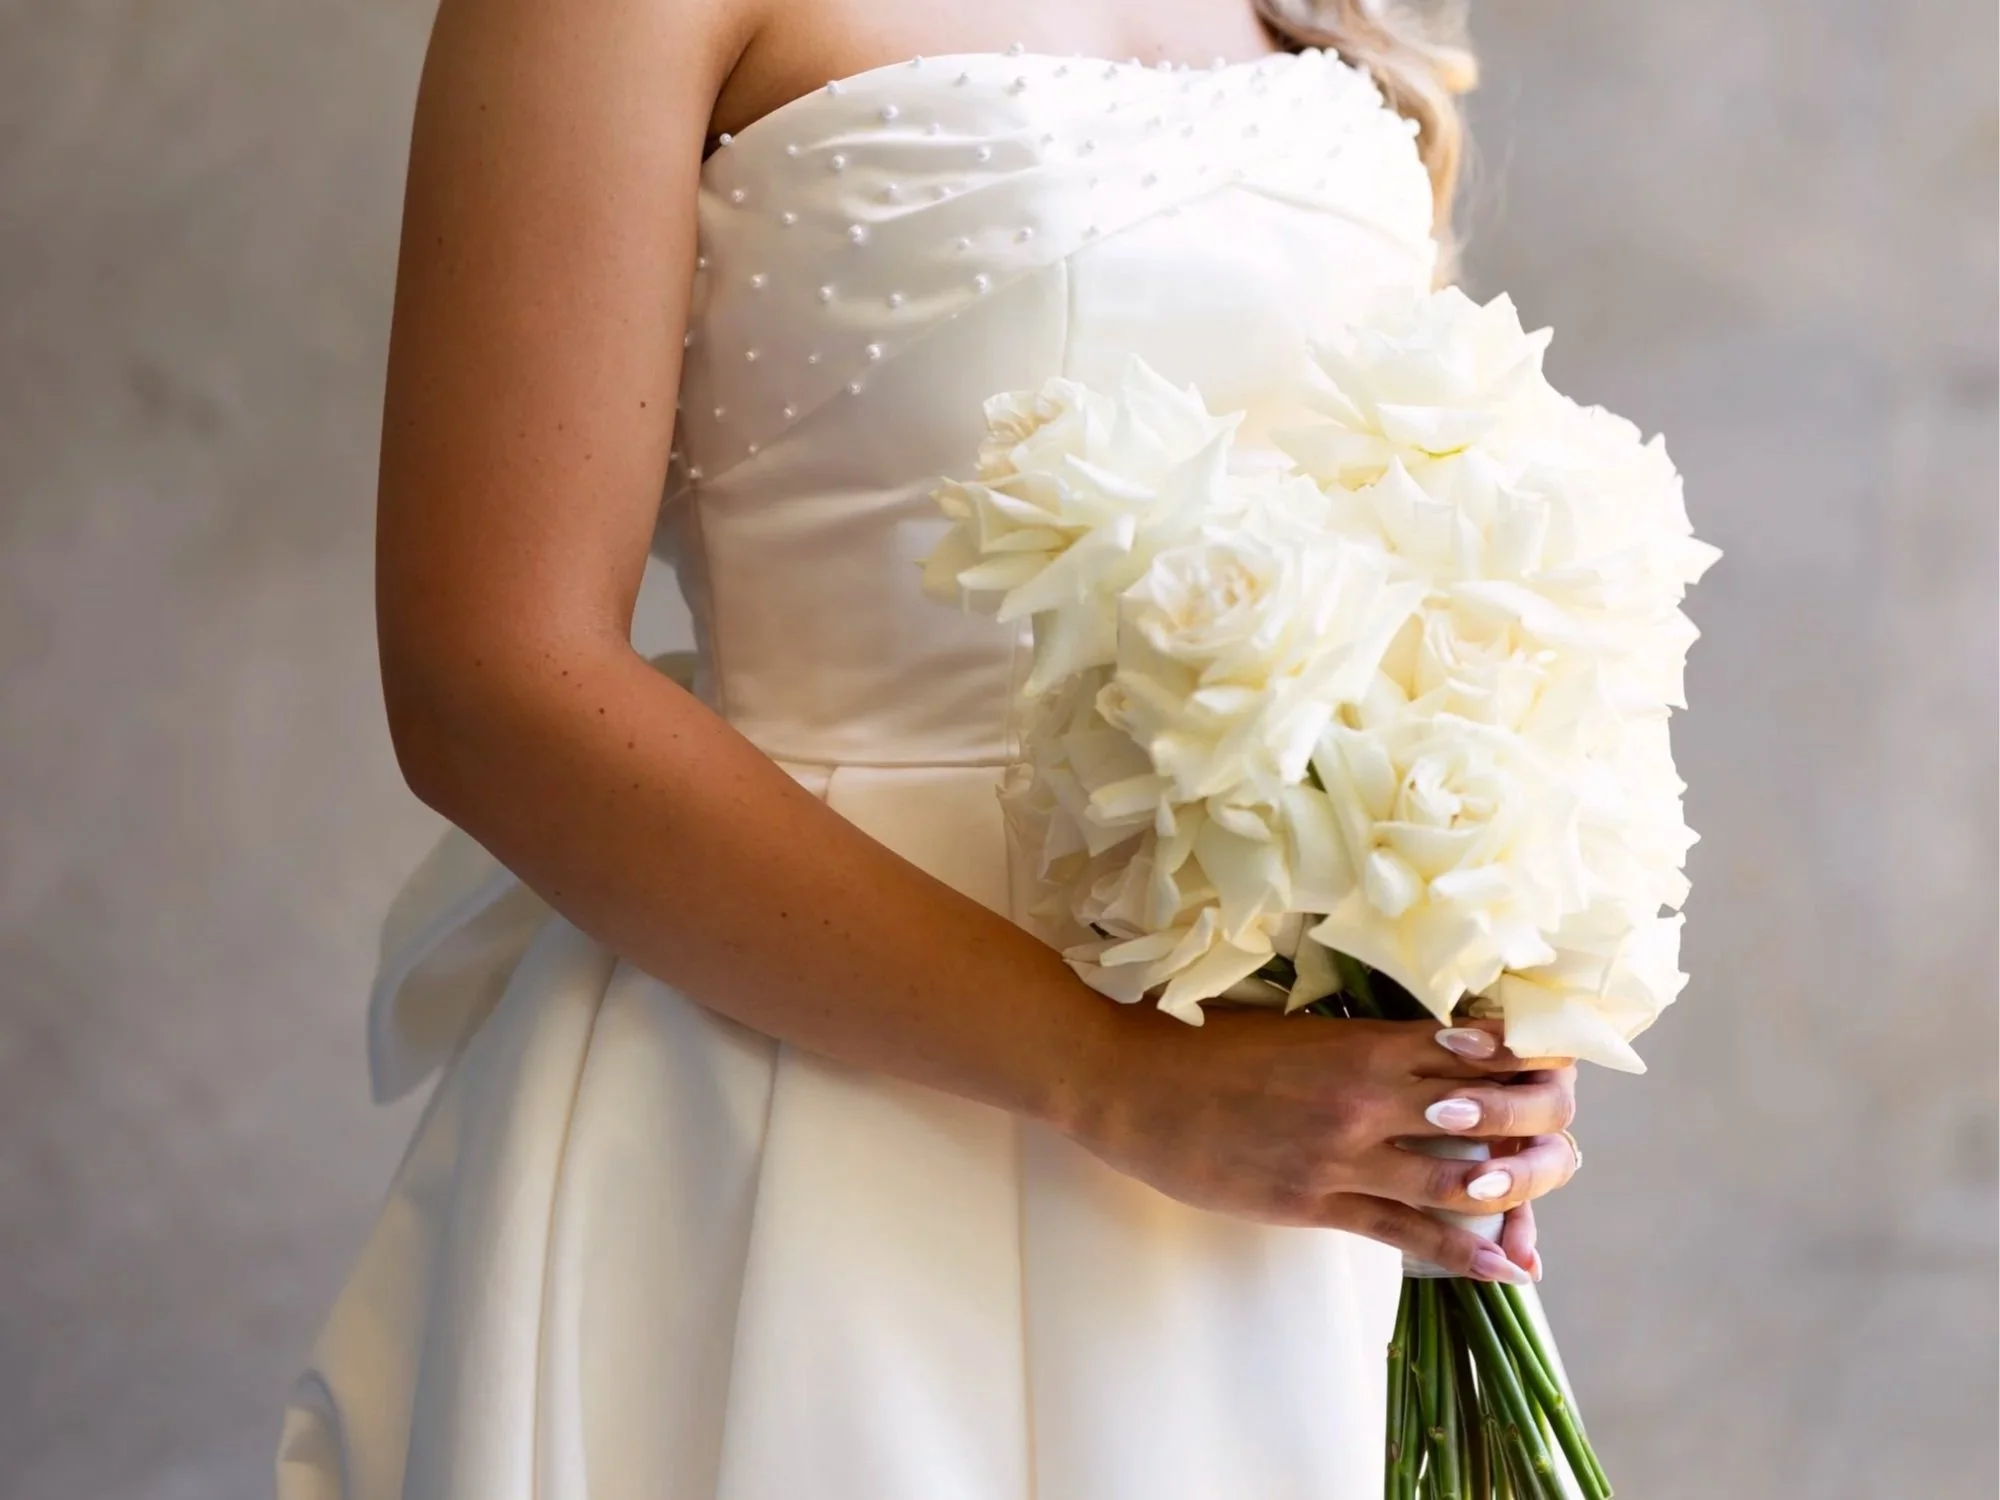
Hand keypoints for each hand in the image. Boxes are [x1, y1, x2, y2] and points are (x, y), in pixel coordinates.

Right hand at [1063, 1007, 1578, 1282]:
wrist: (1130, 1082)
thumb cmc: (1203, 1042)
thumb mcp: (1292, 1021)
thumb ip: (1358, 1034)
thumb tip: (1419, 1040)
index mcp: (1362, 1041)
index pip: (1476, 1047)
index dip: (1527, 1056)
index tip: (1555, 1061)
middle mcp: (1366, 1097)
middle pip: (1488, 1111)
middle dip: (1541, 1118)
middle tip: (1565, 1125)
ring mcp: (1342, 1155)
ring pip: (1460, 1177)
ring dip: (1518, 1184)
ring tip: (1551, 1182)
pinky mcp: (1314, 1203)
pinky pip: (1405, 1232)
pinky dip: (1465, 1251)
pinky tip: (1507, 1263)